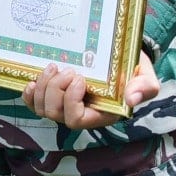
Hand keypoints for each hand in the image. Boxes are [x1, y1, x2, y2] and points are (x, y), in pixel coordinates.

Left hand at [21, 53, 158, 129]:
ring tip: (54, 67)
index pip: (76, 120)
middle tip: (69, 69)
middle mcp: (80, 112)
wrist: (121, 54)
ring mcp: (65, 104)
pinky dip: (29, 94)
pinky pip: (34, 103)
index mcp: (101, 113)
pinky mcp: (53, 94)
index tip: (81, 78)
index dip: (71, 102)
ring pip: (42, 108)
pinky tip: (32, 81)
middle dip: (55, 90)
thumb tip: (132, 98)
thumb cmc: (133, 68)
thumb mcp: (146, 75)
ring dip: (42, 87)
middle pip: (55, 113)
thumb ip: (144, 87)